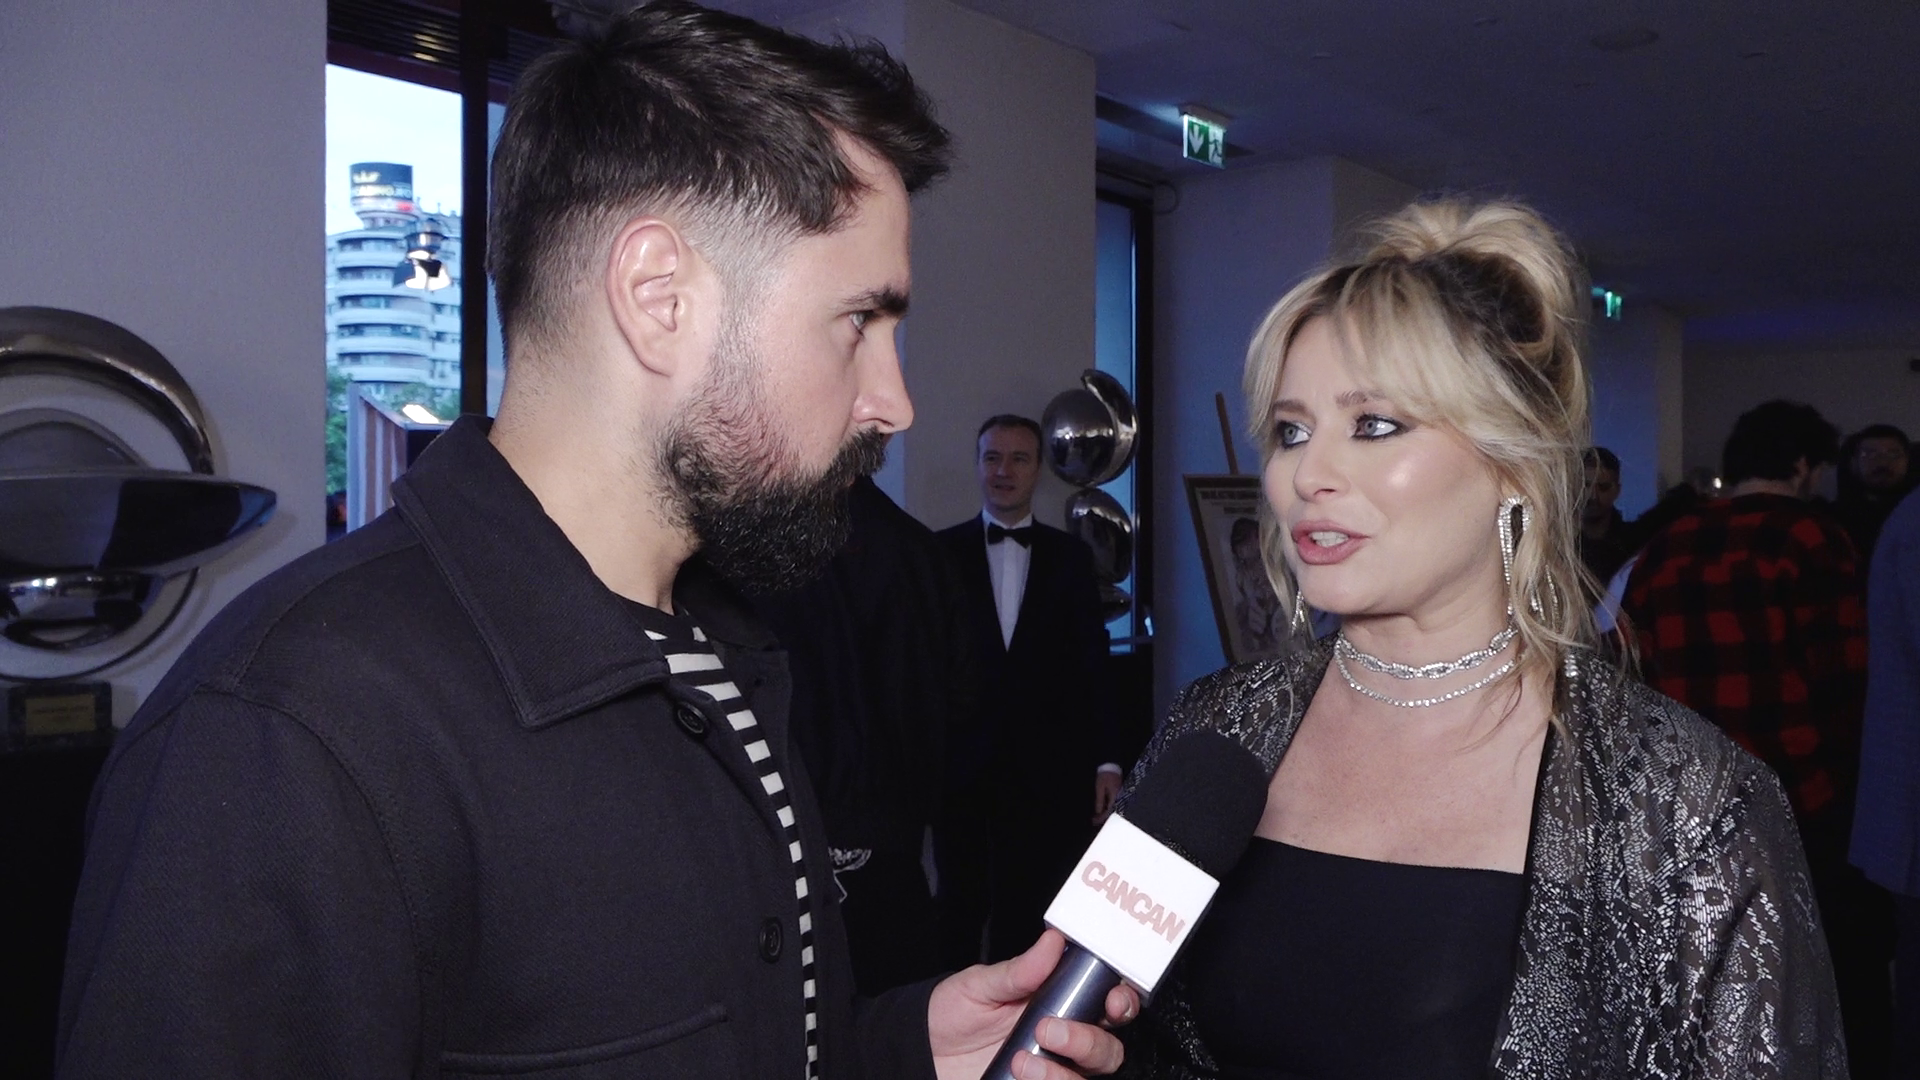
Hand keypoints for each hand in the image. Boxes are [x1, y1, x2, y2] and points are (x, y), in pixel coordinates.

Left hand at [928, 929, 1138, 1079]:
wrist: (920, 1052)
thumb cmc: (953, 1013)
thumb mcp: (981, 985)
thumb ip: (1019, 970)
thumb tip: (1053, 941)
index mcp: (1060, 1005)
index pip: (1109, 1005)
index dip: (1122, 1002)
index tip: (1112, 1000)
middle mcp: (1063, 1043)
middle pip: (1108, 1050)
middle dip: (1089, 1041)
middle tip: (1050, 1029)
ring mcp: (1050, 1072)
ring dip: (1060, 1074)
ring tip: (1022, 1061)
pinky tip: (1017, 1076)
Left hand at [1092, 771, 1121, 823]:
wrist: (1111, 765)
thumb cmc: (1105, 775)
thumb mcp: (1100, 787)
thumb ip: (1099, 800)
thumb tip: (1098, 812)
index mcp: (1115, 797)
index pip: (1109, 811)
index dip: (1101, 817)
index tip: (1094, 821)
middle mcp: (1119, 797)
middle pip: (1112, 811)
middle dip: (1103, 817)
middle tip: (1094, 821)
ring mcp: (1119, 795)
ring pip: (1113, 808)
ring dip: (1105, 813)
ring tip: (1096, 817)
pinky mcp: (1118, 793)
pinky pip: (1113, 803)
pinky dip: (1107, 808)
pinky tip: (1101, 809)